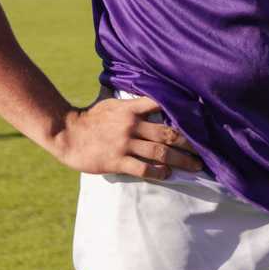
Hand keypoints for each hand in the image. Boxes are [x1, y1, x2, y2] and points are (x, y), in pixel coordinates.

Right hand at [53, 95, 206, 179]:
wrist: (66, 133)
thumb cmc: (89, 118)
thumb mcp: (110, 103)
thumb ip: (130, 102)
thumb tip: (145, 94)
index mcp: (130, 109)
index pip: (161, 105)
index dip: (181, 111)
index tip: (199, 119)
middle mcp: (131, 125)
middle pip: (167, 133)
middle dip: (188, 144)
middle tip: (203, 152)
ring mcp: (124, 144)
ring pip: (159, 153)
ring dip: (180, 160)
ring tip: (194, 166)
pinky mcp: (117, 161)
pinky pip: (143, 169)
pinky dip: (158, 172)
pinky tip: (167, 174)